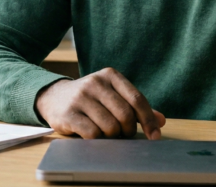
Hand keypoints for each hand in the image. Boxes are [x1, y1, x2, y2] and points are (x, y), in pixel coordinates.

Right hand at [35, 68, 166, 139]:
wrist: (54, 97)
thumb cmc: (90, 99)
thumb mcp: (113, 96)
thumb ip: (136, 107)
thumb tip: (161, 120)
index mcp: (110, 76)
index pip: (136, 99)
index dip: (148, 120)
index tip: (155, 135)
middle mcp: (95, 83)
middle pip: (124, 114)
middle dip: (128, 130)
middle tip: (123, 134)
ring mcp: (80, 97)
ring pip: (110, 126)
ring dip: (112, 136)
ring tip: (106, 132)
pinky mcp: (68, 113)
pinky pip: (92, 133)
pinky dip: (97, 139)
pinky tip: (93, 134)